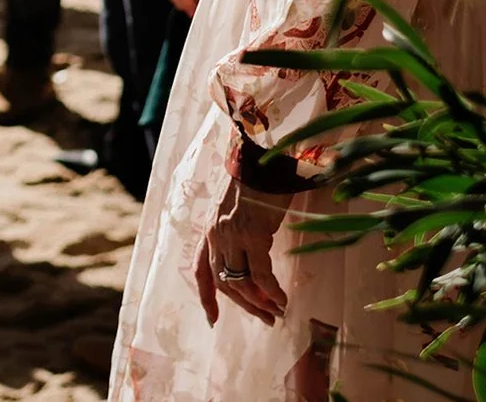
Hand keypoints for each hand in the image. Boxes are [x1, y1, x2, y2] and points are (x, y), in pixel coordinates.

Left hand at [196, 178, 287, 326]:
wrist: (264, 164)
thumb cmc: (258, 188)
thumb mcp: (240, 215)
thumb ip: (239, 239)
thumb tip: (255, 271)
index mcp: (211, 231)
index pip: (202, 270)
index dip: (206, 297)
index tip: (212, 320)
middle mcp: (216, 235)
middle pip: (223, 282)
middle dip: (245, 305)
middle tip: (266, 319)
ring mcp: (232, 236)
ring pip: (241, 282)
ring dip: (260, 303)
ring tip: (278, 312)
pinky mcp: (252, 235)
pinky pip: (261, 274)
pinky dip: (272, 291)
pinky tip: (283, 299)